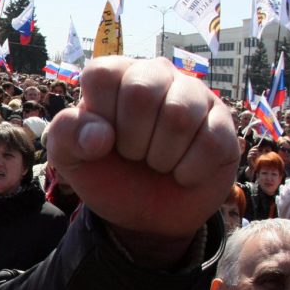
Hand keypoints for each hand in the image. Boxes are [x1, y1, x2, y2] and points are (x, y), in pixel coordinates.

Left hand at [48, 57, 238, 242]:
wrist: (146, 215)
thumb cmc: (107, 174)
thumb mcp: (70, 159)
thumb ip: (65, 135)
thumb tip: (100, 136)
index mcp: (114, 76)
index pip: (102, 74)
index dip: (100, 116)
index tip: (102, 139)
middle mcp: (155, 74)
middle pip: (142, 91)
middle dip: (130, 140)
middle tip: (132, 155)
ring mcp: (194, 95)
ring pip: (179, 115)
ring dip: (160, 157)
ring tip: (156, 163)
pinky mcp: (224, 123)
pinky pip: (211, 142)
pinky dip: (188, 171)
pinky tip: (182, 174)